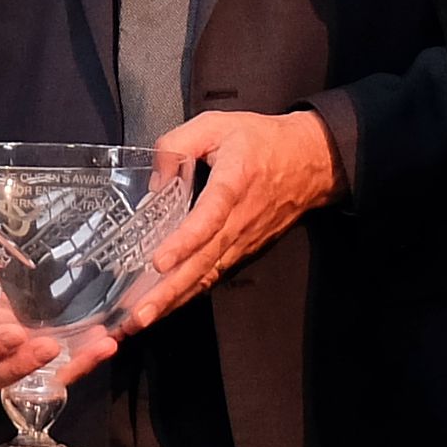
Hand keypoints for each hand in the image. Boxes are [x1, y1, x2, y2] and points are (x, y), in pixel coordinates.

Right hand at [0, 245, 118, 394]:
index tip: (13, 334)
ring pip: (32, 376)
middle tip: (52, 347)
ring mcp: (3, 360)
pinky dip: (80, 358)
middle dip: (25, 365)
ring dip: (68, 366)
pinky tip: (106, 342)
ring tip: (100, 347)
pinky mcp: (25, 355)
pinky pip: (53, 365)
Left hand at [117, 110, 338, 336]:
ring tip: (138, 323)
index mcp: (234, 185)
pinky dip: (185, 296)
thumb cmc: (261, 141)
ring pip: (205, 277)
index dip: (184, 243)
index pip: (208, 219)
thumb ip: (177, 144)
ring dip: (172, 302)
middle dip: (168, 293)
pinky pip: (211, 276)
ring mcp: (241, 242)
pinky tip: (160, 309)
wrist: (310, 162)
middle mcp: (238, 222)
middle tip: (137, 316)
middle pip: (202, 263)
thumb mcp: (217, 124)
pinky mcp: (241, 252)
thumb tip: (154, 181)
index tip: (158, 262)